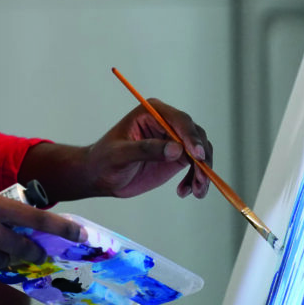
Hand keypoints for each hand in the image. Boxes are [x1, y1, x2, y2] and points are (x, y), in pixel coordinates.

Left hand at [88, 99, 212, 198]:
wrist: (100, 176)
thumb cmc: (104, 160)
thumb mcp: (120, 155)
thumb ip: (146, 150)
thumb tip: (176, 149)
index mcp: (151, 112)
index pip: (179, 120)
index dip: (191, 136)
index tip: (197, 156)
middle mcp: (166, 122)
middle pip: (196, 135)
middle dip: (202, 158)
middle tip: (201, 179)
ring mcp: (174, 140)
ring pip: (201, 151)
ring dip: (203, 172)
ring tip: (196, 191)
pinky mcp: (177, 157)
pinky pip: (197, 166)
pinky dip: (197, 179)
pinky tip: (186, 192)